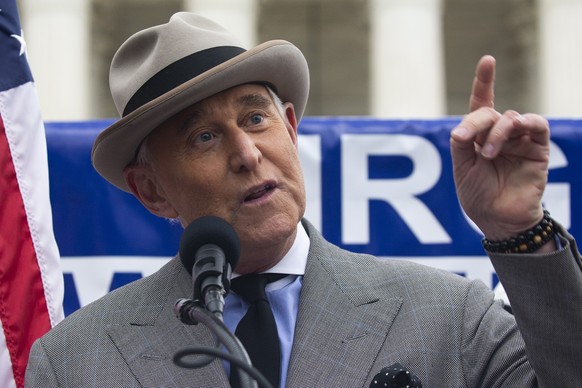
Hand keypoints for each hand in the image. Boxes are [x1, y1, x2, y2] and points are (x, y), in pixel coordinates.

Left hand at [450, 55, 550, 240]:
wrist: (499, 219)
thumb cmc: (478, 194)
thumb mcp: (462, 167)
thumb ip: (462, 143)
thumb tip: (462, 127)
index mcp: (479, 137)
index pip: (482, 105)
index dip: (484, 83)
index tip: (488, 61)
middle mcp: (500, 135)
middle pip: (489, 113)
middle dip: (477, 124)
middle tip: (470, 143)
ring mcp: (519, 140)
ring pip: (509, 118)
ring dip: (497, 132)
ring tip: (488, 154)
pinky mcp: (537, 148)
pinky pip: (536, 125)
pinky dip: (525, 122)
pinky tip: (516, 129)